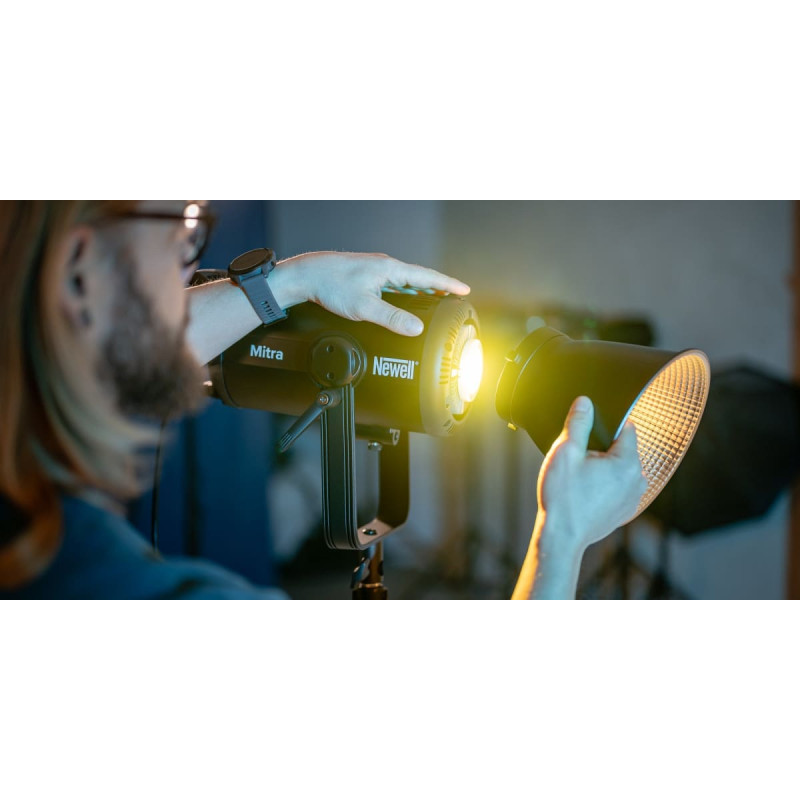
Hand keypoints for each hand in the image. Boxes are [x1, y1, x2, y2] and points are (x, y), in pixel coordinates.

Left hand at [272, 251, 470, 334]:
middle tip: (454, 299)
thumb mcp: (364, 307)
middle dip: (438, 288)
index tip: (465, 290)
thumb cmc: (330, 285)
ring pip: (405, 282)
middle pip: (420, 278)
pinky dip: (404, 293)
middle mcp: (385, 266)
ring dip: (421, 291)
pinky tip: (402, 303)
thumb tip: (416, 327)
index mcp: (390, 269)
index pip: (428, 276)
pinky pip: (393, 284)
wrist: (306, 276)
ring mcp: (375, 271)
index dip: (448, 284)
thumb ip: (392, 318)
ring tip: (433, 302)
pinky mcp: (366, 277)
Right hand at [512, 396, 648, 598]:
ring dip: (603, 468)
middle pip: (622, 450)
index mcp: (628, 462)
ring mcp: (633, 498)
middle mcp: (638, 480)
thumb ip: (578, 424)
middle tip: (577, 462)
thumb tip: (585, 402)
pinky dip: (604, 486)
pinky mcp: (625, 511)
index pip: (626, 429)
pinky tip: (585, 493)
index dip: (604, 427)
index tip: (586, 436)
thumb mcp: (565, 452)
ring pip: (619, 469)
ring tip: (579, 480)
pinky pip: (617, 487)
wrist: (562, 537)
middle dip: (601, 450)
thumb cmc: (563, 496)